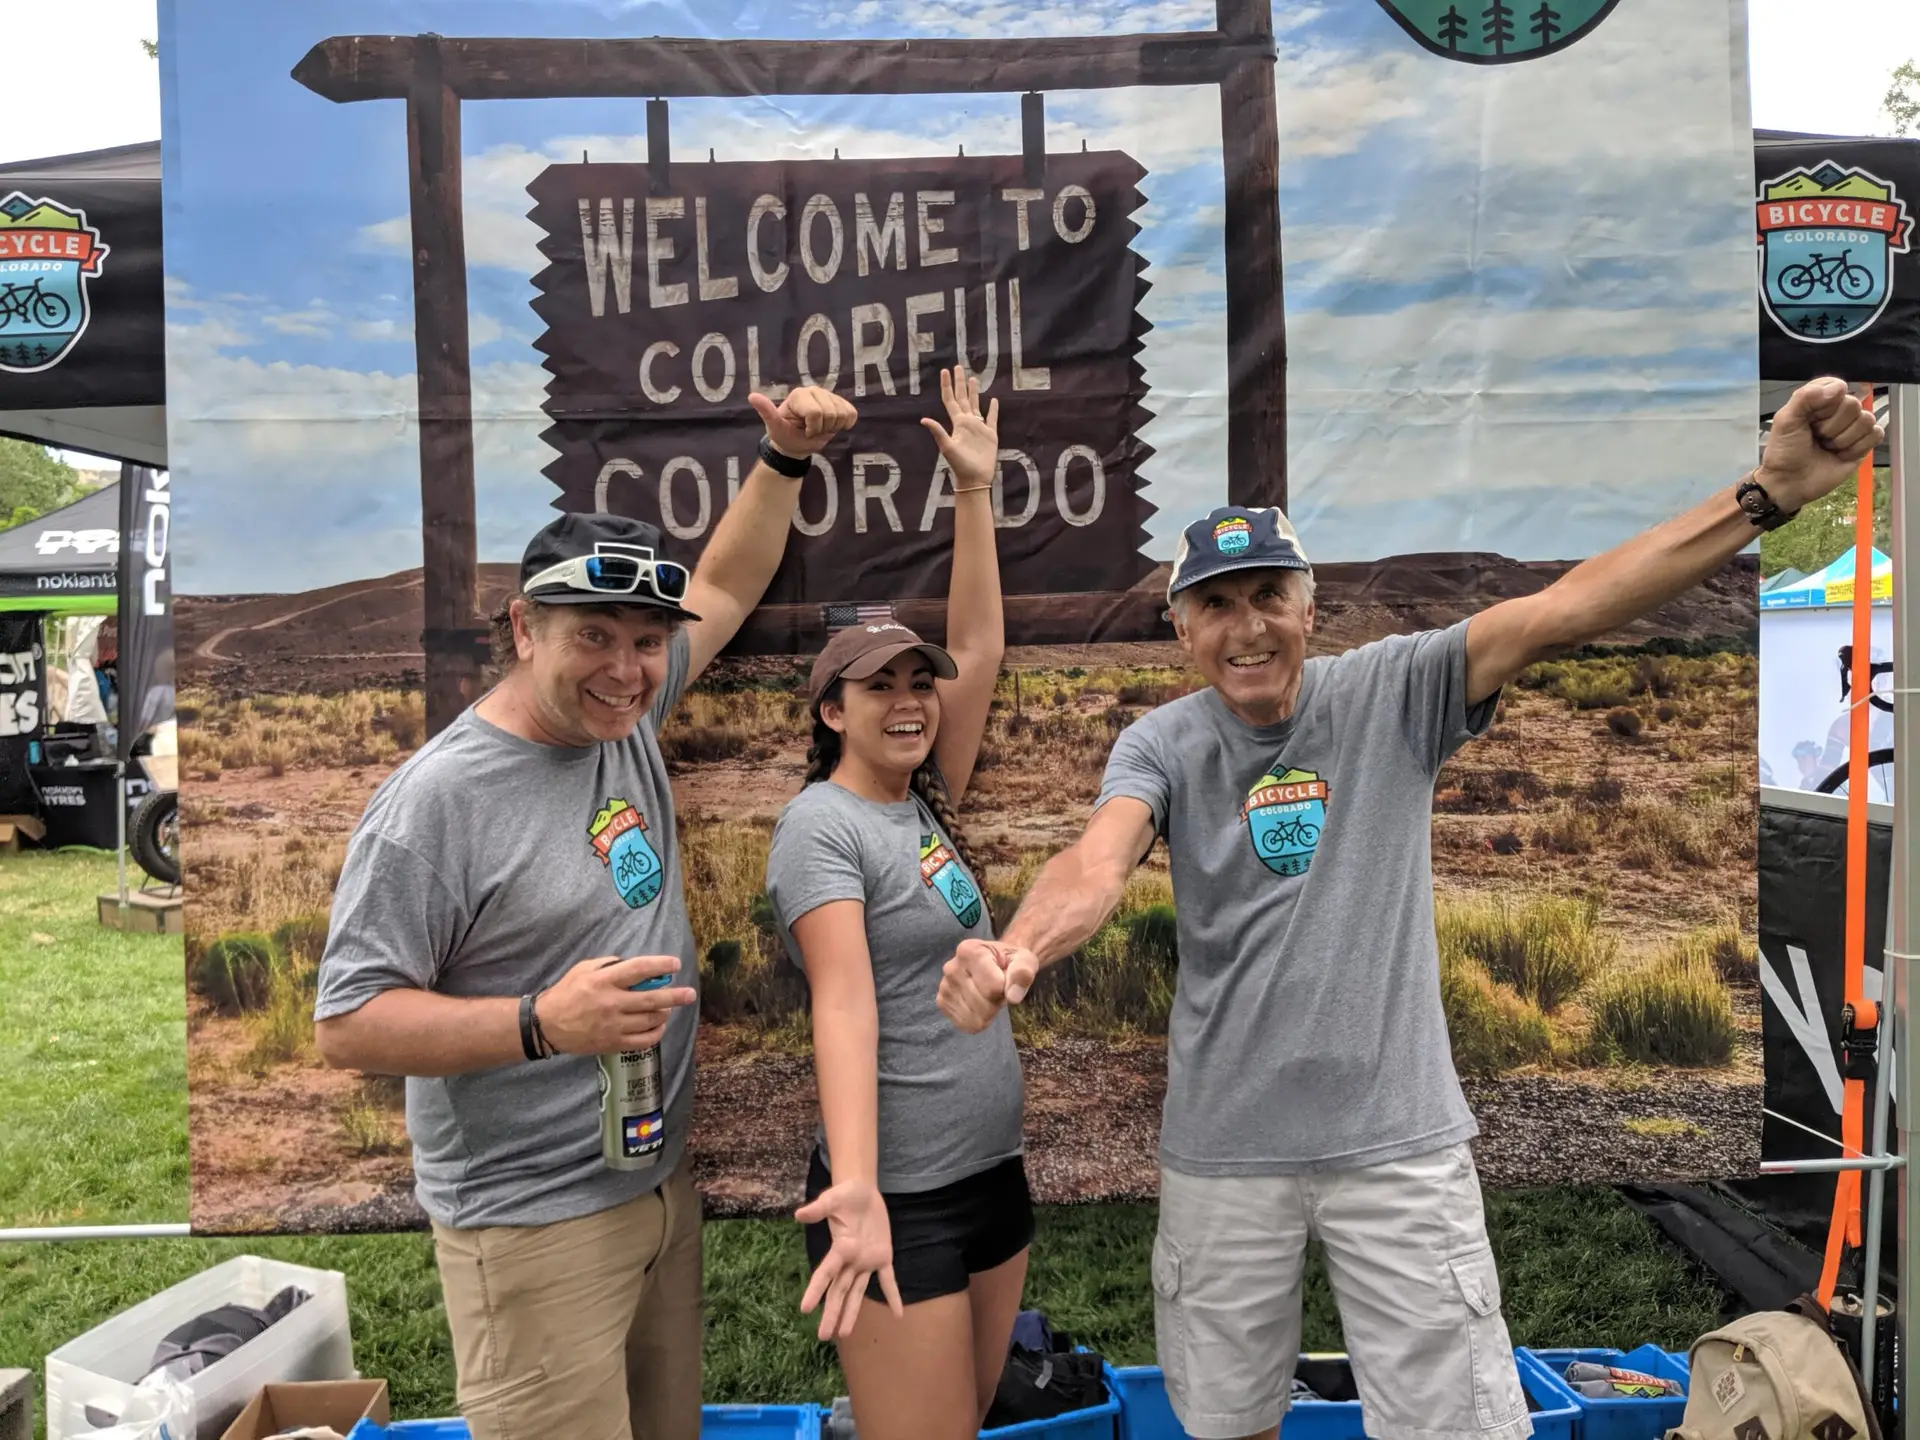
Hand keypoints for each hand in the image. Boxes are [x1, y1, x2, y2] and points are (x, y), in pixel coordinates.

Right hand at [533, 954, 696, 1054]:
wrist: (547, 1025)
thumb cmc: (566, 993)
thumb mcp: (584, 969)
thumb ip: (610, 965)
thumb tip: (635, 967)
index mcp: (603, 981)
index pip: (638, 970)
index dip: (660, 966)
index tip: (675, 965)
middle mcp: (611, 1003)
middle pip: (651, 999)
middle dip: (675, 996)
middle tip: (690, 994)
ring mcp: (613, 1026)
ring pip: (650, 1020)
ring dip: (664, 1012)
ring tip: (667, 1007)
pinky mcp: (613, 1043)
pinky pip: (643, 1040)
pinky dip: (656, 1033)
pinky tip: (659, 1026)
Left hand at [749, 386, 857, 459]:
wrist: (797, 444)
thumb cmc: (785, 435)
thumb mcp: (774, 427)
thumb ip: (766, 411)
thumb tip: (752, 396)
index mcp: (799, 395)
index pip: (816, 413)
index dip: (813, 428)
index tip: (804, 431)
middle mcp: (814, 390)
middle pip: (831, 413)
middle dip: (822, 429)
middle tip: (812, 431)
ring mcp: (829, 395)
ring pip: (842, 413)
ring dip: (833, 427)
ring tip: (821, 429)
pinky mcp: (841, 403)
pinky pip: (851, 413)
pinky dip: (845, 424)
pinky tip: (834, 426)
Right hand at [794, 1178, 903, 1339]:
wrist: (862, 1191)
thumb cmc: (845, 1195)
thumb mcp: (833, 1199)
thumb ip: (819, 1209)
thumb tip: (798, 1214)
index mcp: (839, 1248)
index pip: (825, 1273)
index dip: (815, 1290)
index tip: (805, 1309)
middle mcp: (850, 1260)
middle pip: (839, 1291)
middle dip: (832, 1313)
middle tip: (823, 1336)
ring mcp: (866, 1261)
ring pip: (857, 1292)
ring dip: (852, 1312)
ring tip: (844, 1334)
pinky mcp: (882, 1256)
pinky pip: (888, 1280)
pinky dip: (893, 1296)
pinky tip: (898, 1314)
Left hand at [920, 365, 1000, 491]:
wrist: (975, 478)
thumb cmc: (960, 465)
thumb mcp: (947, 447)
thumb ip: (938, 432)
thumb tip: (924, 419)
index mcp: (957, 423)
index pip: (950, 400)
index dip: (947, 385)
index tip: (945, 371)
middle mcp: (967, 422)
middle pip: (963, 398)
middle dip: (960, 383)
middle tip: (958, 367)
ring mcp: (979, 428)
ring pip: (976, 405)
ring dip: (974, 392)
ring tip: (973, 378)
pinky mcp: (990, 434)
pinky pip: (992, 418)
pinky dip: (993, 409)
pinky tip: (993, 400)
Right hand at [936, 938, 1038, 1033]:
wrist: (993, 963)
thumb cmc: (1009, 961)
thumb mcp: (1024, 960)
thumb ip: (1022, 973)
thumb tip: (1013, 997)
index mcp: (969, 951)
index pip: (993, 986)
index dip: (1006, 988)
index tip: (1005, 978)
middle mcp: (951, 967)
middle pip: (984, 1004)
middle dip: (997, 1001)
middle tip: (998, 989)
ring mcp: (944, 986)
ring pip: (975, 1018)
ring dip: (988, 1012)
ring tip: (988, 995)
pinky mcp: (942, 1002)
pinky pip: (966, 1024)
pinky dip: (978, 1020)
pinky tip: (979, 1004)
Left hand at [1755, 377, 1883, 513]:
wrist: (1790, 482)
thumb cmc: (1784, 451)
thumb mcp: (1786, 420)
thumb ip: (1806, 397)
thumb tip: (1838, 388)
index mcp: (1819, 400)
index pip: (1838, 386)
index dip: (1827, 403)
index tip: (1812, 417)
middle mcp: (1837, 411)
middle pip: (1854, 404)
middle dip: (1832, 426)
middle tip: (1817, 437)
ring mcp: (1851, 427)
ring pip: (1867, 420)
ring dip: (1843, 439)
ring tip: (1827, 447)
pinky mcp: (1862, 444)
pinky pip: (1875, 435)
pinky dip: (1857, 448)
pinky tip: (1841, 454)